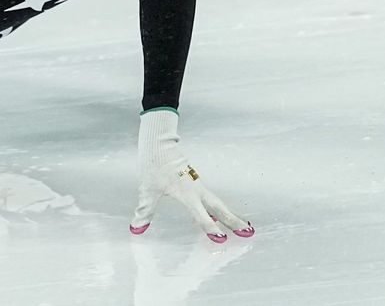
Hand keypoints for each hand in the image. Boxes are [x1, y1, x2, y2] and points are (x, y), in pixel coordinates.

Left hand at [131, 109, 254, 242]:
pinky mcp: (196, 182)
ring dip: (231, 215)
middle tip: (248, 233)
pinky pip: (212, 198)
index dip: (210, 228)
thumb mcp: (147, 190)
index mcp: (187, 193)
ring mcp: (198, 185)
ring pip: (218, 203)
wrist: (160, 143)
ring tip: (244, 227)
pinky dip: (221, 208)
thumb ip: (145, 211)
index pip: (201, 215)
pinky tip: (222, 214)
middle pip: (219, 209)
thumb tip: (136, 229)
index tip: (222, 240)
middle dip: (233, 221)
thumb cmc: (154, 165)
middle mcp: (197, 190)